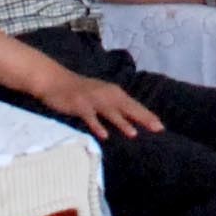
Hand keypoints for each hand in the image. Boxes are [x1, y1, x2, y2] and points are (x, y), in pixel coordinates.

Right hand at [42, 72, 162, 140]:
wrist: (54, 79)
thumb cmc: (79, 90)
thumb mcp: (100, 94)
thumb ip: (115, 104)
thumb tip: (132, 118)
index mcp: (113, 92)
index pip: (134, 105)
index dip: (148, 115)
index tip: (161, 127)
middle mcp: (106, 94)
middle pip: (128, 107)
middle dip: (143, 118)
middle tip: (158, 129)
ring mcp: (92, 99)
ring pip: (110, 112)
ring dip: (122, 122)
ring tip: (134, 134)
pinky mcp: (79, 105)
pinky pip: (90, 117)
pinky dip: (97, 125)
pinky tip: (104, 135)